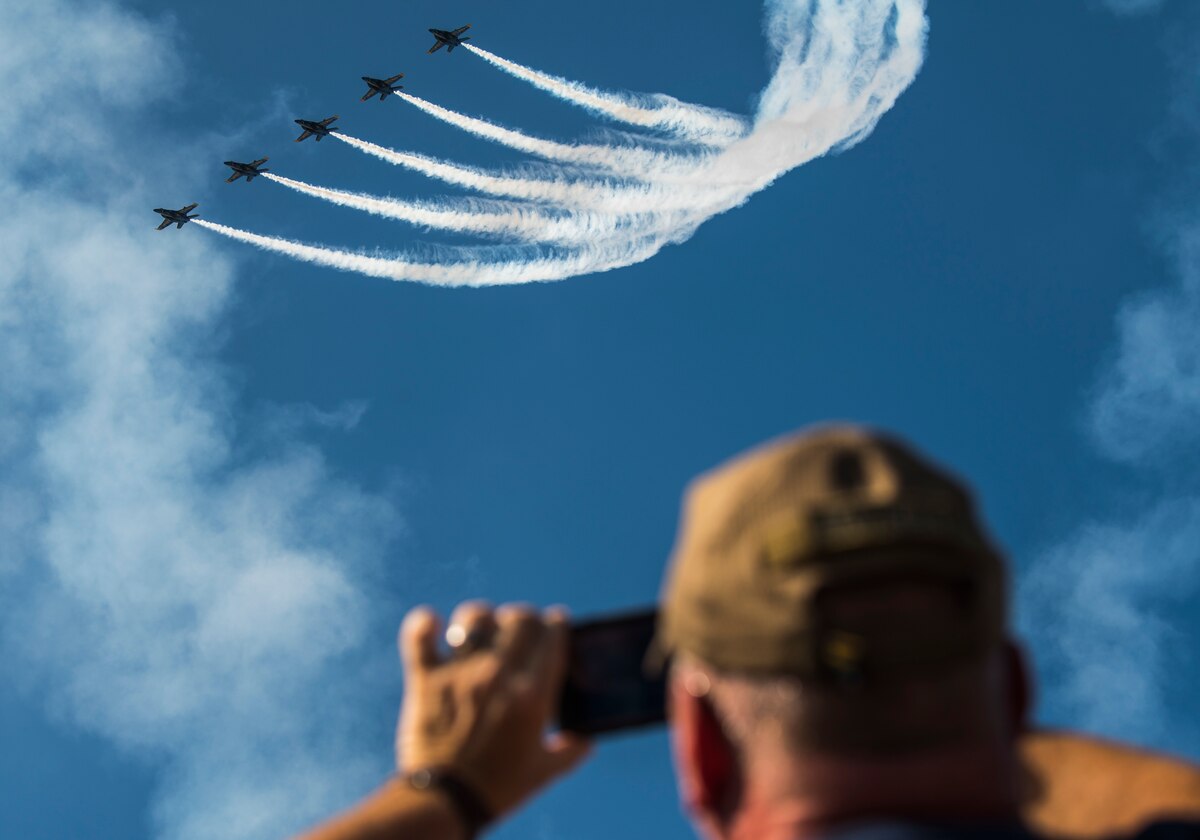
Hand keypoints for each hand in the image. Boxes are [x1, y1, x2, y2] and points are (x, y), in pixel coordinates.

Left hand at [396, 601, 592, 819]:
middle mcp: (499, 674)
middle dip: (526, 617)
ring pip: (475, 618)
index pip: (553, 635)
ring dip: (481, 618)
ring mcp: (461, 673)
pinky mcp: (426, 679)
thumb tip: (585, 741)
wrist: (445, 802)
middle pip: (520, 618)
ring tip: (480, 629)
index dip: (558, 623)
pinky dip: (424, 625)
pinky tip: (431, 625)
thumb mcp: (542, 772)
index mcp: (533, 694)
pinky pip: (420, 636)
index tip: (556, 622)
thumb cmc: (498, 788)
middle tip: (522, 627)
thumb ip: (569, 752)